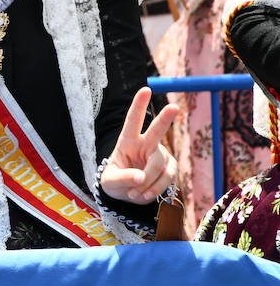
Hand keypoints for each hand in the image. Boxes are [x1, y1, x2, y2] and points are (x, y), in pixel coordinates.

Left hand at [101, 87, 178, 203]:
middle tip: (174, 107)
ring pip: (160, 166)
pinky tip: (144, 196)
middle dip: (165, 119)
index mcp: (127, 142)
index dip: (139, 105)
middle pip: (157, 132)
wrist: (127, 196)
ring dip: (148, 183)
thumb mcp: (110, 182)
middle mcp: (146, 145)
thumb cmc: (115, 182)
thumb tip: (141, 177)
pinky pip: (167, 180)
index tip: (146, 89)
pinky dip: (155, 190)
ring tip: (134, 194)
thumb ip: (123, 178)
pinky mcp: (170, 169)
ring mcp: (160, 156)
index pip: (133, 121)